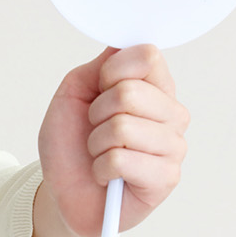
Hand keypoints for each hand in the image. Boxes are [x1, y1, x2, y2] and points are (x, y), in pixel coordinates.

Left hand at [38, 44, 189, 236]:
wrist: (62, 193)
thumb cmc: (71, 144)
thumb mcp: (74, 93)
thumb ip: (100, 66)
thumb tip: (123, 43)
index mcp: (155, 88)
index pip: (148, 56)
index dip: (112, 71)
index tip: (99, 89)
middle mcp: (171, 114)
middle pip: (131, 92)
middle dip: (97, 113)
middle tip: (96, 129)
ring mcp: (173, 146)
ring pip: (123, 127)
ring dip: (96, 143)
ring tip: (100, 153)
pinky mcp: (166, 178)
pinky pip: (121, 160)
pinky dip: (100, 168)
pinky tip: (106, 175)